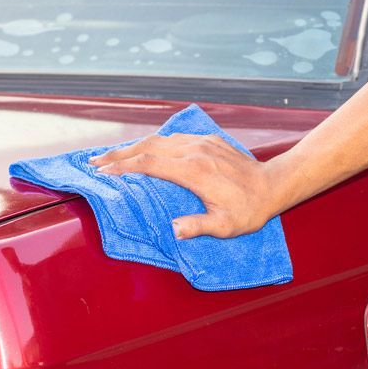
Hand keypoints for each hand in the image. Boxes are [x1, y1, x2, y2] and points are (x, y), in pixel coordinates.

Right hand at [90, 133, 285, 239]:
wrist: (273, 185)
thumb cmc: (249, 210)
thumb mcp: (225, 226)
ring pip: (158, 139)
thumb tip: (172, 230)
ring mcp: (201, 142)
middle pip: (147, 147)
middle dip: (118, 154)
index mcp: (194, 171)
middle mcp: (194, 151)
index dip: (124, 168)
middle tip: (94, 162)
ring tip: (111, 156)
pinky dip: (152, 143)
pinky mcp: (207, 140)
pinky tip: (142, 150)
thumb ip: (198, 227)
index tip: (103, 174)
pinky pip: (173, 138)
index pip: (150, 165)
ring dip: (132, 147)